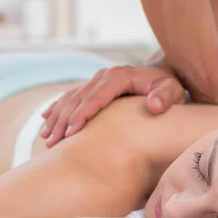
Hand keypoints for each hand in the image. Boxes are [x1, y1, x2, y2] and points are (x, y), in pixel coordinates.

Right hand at [41, 64, 184, 147]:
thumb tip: (153, 105)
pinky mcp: (94, 87)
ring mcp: (97, 80)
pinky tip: (46, 121)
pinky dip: (58, 109)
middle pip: (78, 99)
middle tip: (54, 143)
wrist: (164, 74)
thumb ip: (164, 97)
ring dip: (57, 118)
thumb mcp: (172, 90)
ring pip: (71, 99)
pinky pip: (71, 97)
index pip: (97, 96)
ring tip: (46, 139)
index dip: (83, 114)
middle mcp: (104, 76)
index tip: (72, 132)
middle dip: (64, 121)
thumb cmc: (169, 86)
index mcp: (119, 76)